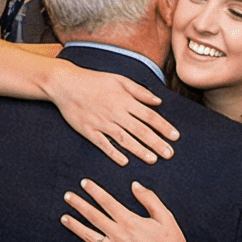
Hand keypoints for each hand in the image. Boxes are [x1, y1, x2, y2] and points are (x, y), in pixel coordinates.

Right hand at [40, 59, 178, 164]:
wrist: (65, 84)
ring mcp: (101, 123)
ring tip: (153, 160)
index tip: (175, 137)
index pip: (149, 116)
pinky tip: (125, 162)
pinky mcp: (88, 130)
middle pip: (140, 130)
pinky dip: (114, 153)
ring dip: (140, 150)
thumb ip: (140, 91)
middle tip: (170, 154)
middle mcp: (115, 112)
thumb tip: (158, 101)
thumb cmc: (94, 80)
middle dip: (156, 143)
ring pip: (124, 139)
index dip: (163, 127)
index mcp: (124, 100)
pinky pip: (103, 144)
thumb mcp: (119, 79)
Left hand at [60, 178, 212, 241]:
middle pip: (93, 216)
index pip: (106, 202)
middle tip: (67, 196)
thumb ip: (149, 199)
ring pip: (89, 237)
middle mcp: (119, 236)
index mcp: (130, 221)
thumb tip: (135, 185)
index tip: (84, 183)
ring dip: (75, 226)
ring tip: (64, 218)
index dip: (94, 191)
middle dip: (79, 204)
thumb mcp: (165, 217)